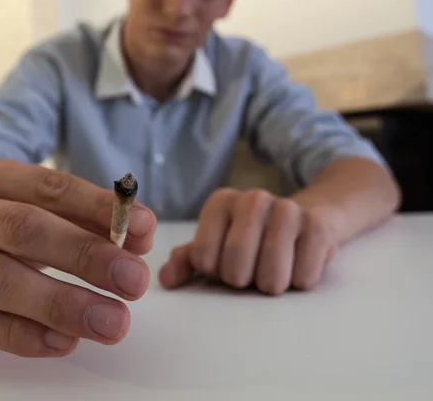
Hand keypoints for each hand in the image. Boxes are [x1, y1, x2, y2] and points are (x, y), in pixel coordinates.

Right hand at [0, 159, 155, 356]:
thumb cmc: (9, 220)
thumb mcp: (48, 209)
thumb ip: (94, 219)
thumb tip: (140, 236)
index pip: (49, 186)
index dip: (97, 207)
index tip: (143, 229)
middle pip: (21, 229)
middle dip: (83, 255)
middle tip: (135, 281)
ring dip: (60, 304)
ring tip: (111, 322)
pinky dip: (22, 335)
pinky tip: (65, 341)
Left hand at [158, 188, 338, 294]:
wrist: (307, 218)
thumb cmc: (252, 239)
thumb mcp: (217, 245)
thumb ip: (188, 260)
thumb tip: (167, 279)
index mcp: (220, 202)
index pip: (203, 260)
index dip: (217, 273)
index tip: (227, 262)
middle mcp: (252, 198)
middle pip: (235, 270)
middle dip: (244, 282)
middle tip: (253, 269)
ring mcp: (287, 209)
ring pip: (270, 278)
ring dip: (272, 285)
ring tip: (275, 269)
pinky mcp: (317, 226)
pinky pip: (303, 278)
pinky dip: (300, 282)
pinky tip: (299, 263)